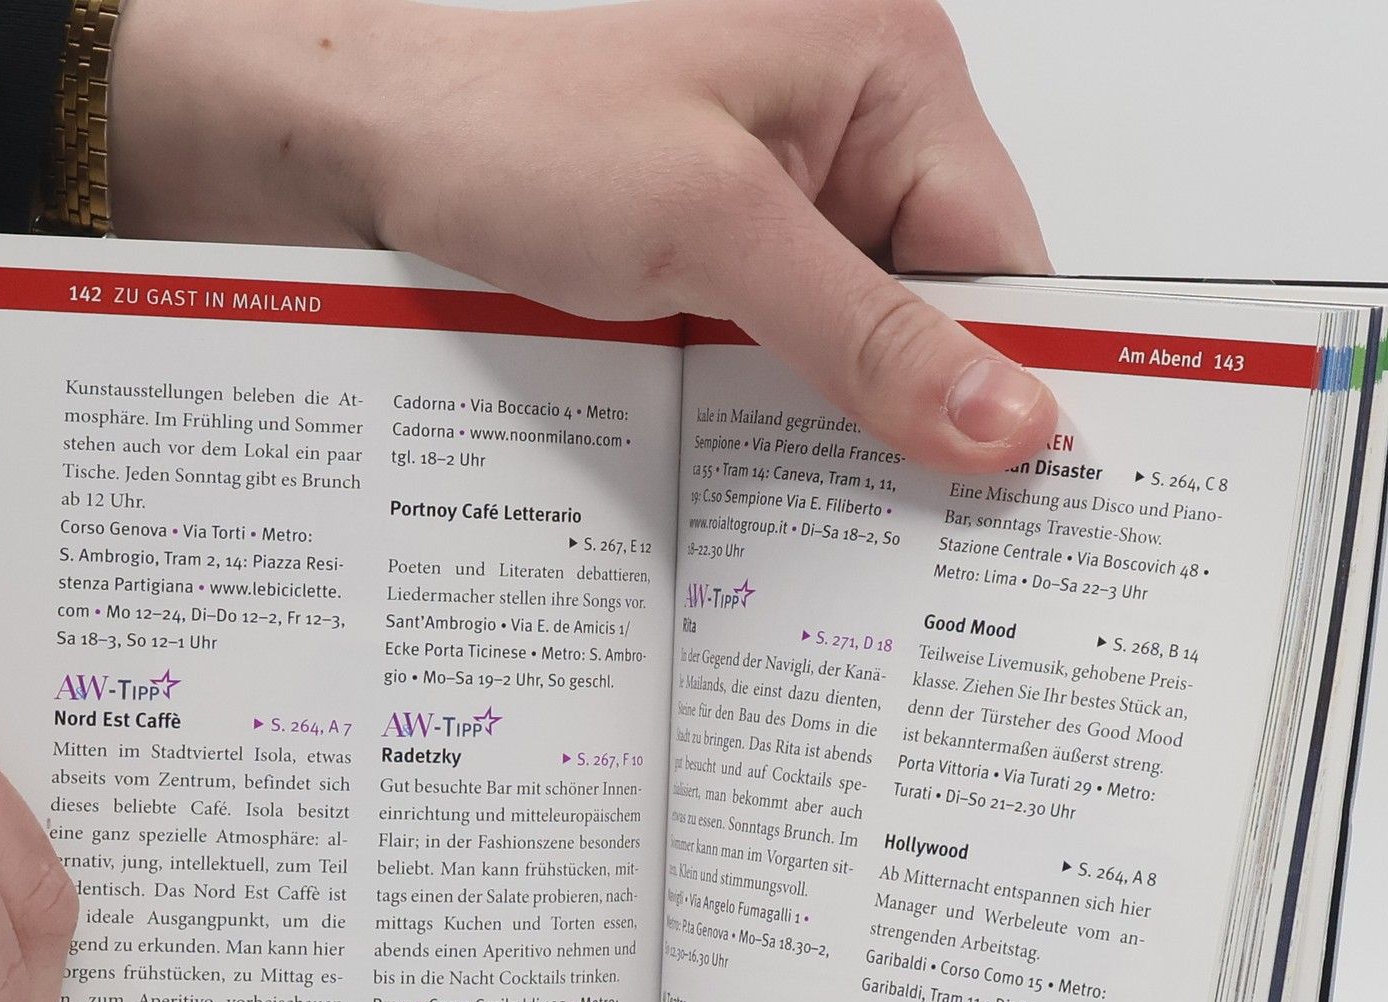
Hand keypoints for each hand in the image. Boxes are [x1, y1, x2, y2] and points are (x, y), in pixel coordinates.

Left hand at [111, 0, 1056, 469]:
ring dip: (854, 428)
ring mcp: (793, 199)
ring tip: (850, 523)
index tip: (1024, 498)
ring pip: (873, 345)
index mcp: (888, 72)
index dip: (1017, 380)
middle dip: (931, 416)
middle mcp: (856, 129)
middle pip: (947, 308)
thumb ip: (865, 333)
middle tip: (932, 541)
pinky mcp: (734, 256)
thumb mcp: (707, 229)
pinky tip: (777, 481)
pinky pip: (802, 353)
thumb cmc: (513, 134)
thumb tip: (1010, 422)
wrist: (364, 151)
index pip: (1004, 255)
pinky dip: (791, 419)